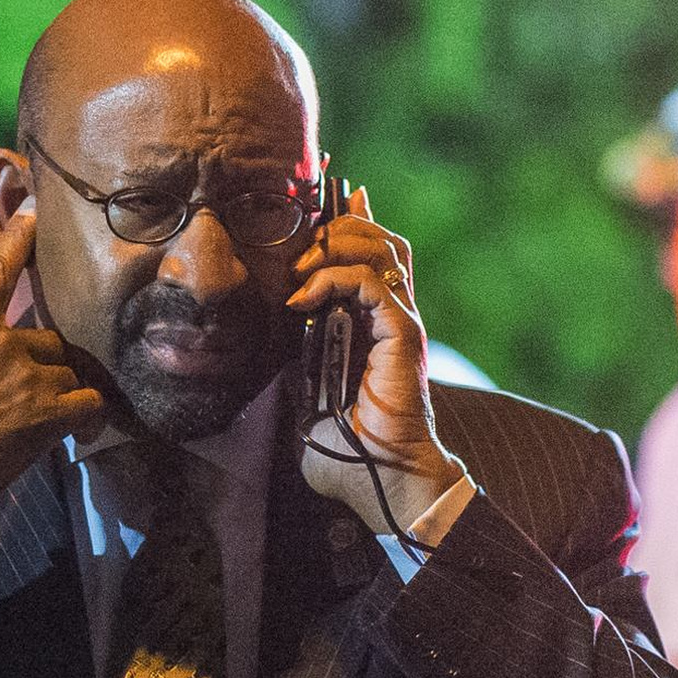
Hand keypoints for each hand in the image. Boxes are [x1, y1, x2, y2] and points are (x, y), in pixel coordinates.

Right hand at [0, 209, 105, 531]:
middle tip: (15, 399)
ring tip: (33, 424)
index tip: (34, 211)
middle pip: (45, 339)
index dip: (18, 237)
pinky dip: (88, 416)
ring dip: (56, 394)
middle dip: (36, 366)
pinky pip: (89, 403)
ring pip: (65, 372)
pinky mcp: (46, 414)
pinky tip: (81, 428)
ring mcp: (26, 376)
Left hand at [291, 187, 464, 533]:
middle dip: (336, 226)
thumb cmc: (349, 452)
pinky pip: (373, 283)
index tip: (324, 195)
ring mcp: (401, 323)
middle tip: (296, 241)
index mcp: (374, 324)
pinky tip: (303, 300)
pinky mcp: (404, 335)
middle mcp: (393, 316)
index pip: (371, 252)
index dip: (350, 219)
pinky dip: (335, 279)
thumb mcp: (308, 395)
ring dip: (334, 247)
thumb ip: (299, 361)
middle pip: (378, 238)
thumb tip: (274, 339)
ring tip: (298, 273)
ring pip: (380, 249)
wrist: (382, 483)